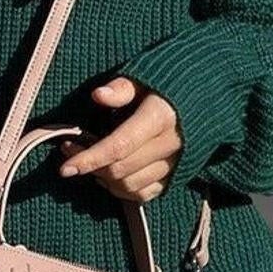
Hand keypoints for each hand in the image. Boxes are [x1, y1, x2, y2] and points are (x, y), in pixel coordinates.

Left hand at [57, 77, 183, 201]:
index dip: (90, 159)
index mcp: (160, 118)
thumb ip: (121, 88)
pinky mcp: (177, 175)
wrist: (208, 96)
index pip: (119, 146)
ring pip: (131, 185)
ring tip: (90, 161)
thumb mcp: (145, 77)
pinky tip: (109, 176)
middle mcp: (170, 144)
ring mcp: (175, 163)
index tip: (64, 167)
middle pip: (121, 169)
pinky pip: (145, 194)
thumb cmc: (168, 84)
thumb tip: (98, 95)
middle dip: (90, 165)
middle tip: (70, 150)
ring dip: (104, 179)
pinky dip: (122, 190)